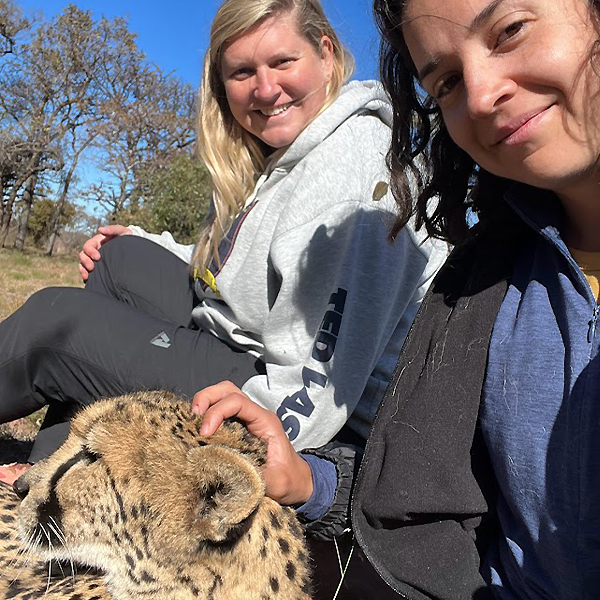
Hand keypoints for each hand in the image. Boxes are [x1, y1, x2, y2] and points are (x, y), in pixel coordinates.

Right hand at [79, 224, 131, 281]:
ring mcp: (95, 261)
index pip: (88, 246)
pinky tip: (89, 280)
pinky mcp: (98, 269)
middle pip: (83, 256)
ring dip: (83, 270)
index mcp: (97, 242)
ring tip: (88, 276)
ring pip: (83, 265)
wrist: (133, 250)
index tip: (98, 257)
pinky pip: (88, 273)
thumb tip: (100, 230)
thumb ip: (112, 229)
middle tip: (92, 268)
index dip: (90, 251)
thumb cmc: (126, 238)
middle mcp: (94, 251)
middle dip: (85, 262)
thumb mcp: (122, 232)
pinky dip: (86, 276)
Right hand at [192, 381, 313, 505]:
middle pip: (227, 390)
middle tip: (193, 419)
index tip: (204, 434)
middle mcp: (254, 415)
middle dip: (206, 398)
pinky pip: (219, 412)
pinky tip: (196, 432)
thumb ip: (255, 476)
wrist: (297, 482)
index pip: (237, 402)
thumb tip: (228, 472)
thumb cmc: (289, 479)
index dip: (216, 413)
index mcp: (265, 422)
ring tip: (192, 424)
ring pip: (222, 396)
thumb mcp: (276, 482)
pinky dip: (205, 416)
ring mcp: (246, 420)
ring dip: (204, 404)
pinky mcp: (238, 429)